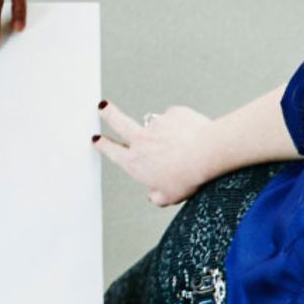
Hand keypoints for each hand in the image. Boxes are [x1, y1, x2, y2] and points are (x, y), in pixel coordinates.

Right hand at [94, 102, 214, 205]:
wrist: (207, 154)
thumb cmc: (188, 177)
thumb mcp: (169, 197)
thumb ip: (157, 196)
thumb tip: (153, 196)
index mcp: (135, 163)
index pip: (112, 151)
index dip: (103, 145)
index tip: (97, 139)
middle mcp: (141, 141)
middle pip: (119, 122)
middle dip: (108, 114)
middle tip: (103, 107)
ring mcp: (156, 125)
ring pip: (155, 126)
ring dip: (164, 132)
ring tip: (180, 144)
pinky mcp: (173, 113)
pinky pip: (175, 119)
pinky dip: (181, 126)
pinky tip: (191, 136)